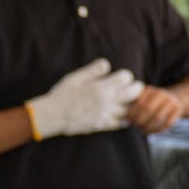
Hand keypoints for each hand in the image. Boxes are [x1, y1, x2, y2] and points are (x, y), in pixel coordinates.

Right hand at [24, 59, 139, 137]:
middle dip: (136, 87)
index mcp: (101, 87)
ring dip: (133, 103)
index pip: (126, 78)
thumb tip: (107, 64)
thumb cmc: (62, 95)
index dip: (125, 76)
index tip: (121, 77)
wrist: (53, 116)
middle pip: (135, 93)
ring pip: (131, 109)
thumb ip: (93, 70)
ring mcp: (107, 114)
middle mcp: (108, 101)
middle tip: (133, 87)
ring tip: (128, 100)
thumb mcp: (75, 78)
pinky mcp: (104, 125)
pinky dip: (127, 118)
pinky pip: (123, 123)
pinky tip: (124, 114)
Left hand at [126, 84, 184, 134]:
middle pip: (148, 110)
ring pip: (158, 118)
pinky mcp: (178, 109)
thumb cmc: (151, 101)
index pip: (139, 103)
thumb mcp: (143, 97)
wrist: (174, 97)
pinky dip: (158, 130)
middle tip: (135, 125)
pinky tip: (151, 131)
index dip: (132, 113)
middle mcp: (162, 94)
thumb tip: (122, 116)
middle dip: (140, 120)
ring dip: (148, 126)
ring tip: (142, 129)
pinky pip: (167, 123)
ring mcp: (171, 101)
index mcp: (150, 90)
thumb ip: (134, 102)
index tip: (128, 119)